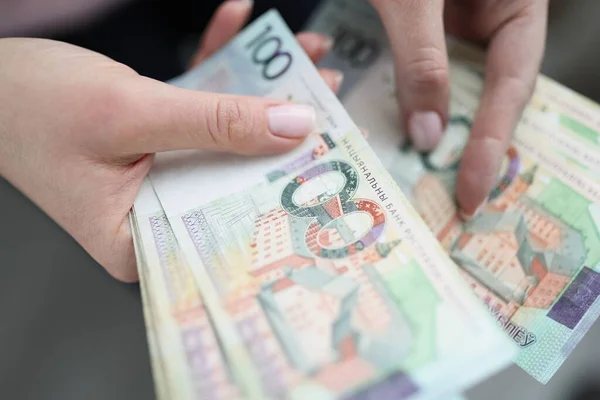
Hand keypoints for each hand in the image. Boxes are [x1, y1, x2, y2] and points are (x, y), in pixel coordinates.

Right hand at [0, 0, 340, 282]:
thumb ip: (215, 122)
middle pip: (237, 175)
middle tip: (327, 98)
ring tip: (305, 58)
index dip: (287, 193)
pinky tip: (239, 24)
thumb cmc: (31, 107)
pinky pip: (199, 106)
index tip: (334, 162)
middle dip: (283, 130)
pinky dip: (218, 65)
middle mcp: (157, 216)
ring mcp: (160, 176)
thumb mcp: (129, 113)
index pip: (230, 224)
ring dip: (260, 88)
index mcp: (143, 240)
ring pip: (225, 134)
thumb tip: (294, 127)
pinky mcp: (157, 139)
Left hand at [369, 0, 547, 218]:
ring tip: (420, 179)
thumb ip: (421, 59)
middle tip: (448, 201)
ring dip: (435, 130)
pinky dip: (409, 102)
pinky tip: (395, 131)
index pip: (511, 88)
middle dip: (469, 147)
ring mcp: (458, 26)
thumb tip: (429, 134)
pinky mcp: (427, 29)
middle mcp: (492, 21)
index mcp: (517, 7)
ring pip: (452, 89)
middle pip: (487, 97)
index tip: (471, 191)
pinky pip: (422, 73)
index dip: (493, 143)